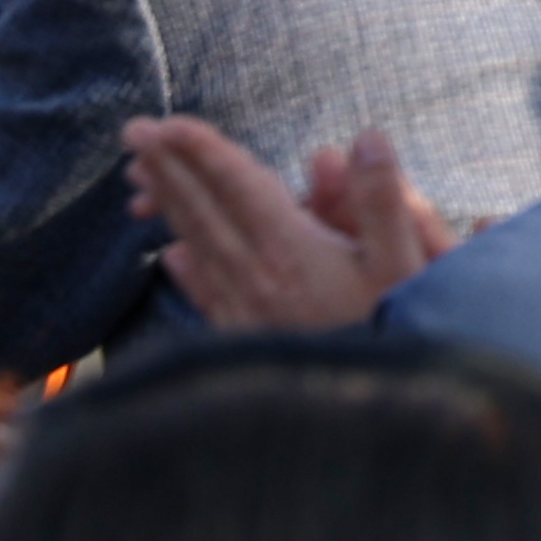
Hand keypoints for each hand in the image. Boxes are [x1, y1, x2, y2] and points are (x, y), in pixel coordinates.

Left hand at [121, 119, 453, 331]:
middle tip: (134, 131)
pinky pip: (203, 292)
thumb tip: (362, 137)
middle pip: (203, 210)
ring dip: (168, 205)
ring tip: (139, 175)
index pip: (238, 187)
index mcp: (291, 250)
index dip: (203, 151)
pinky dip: (183, 266)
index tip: (168, 122)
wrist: (361, 419)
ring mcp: (244, 309)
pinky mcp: (245, 338)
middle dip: (168, 167)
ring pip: (194, 245)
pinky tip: (171, 255)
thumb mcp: (405, 262)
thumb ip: (382, 198)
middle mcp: (256, 276)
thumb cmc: (394, 330)